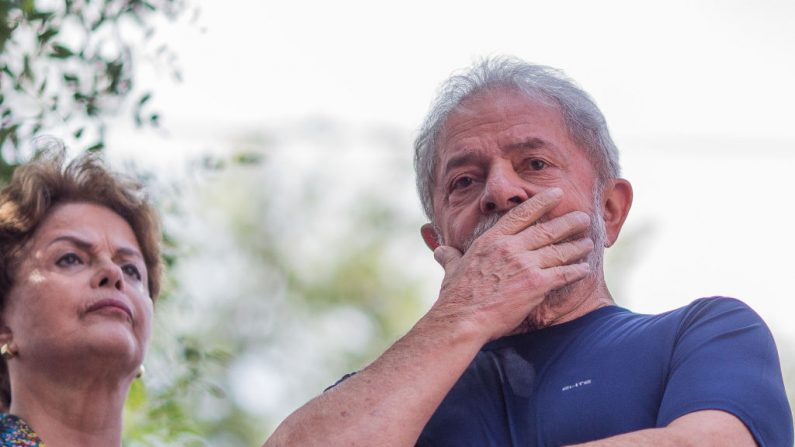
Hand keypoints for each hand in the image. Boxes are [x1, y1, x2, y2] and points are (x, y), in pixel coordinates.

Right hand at [428, 188, 593, 342]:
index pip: (522, 214)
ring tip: (589, 242)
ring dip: (576, 246)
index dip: (542, 202)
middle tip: (582, 217)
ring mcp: (525, 264)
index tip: (556, 194)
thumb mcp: (451, 269)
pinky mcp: (536, 284)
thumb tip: (439, 250)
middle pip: (546, 230)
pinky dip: (576, 271)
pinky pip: (563, 274)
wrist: (463, 319)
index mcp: (492, 240)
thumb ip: (449, 256)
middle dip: (568, 222)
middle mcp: (511, 247)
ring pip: (558, 251)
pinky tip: (584, 269)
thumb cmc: (455, 297)